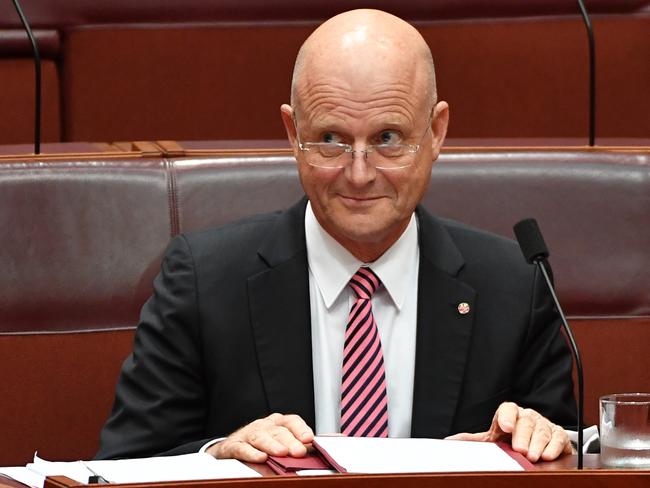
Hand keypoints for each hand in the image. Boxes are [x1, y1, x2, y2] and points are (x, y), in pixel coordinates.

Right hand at [207, 413, 313, 462]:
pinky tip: (260, 458)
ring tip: (281, 453)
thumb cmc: (261, 445)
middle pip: (279, 431)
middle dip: (290, 441)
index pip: (292, 421)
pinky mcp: (234, 446)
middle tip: (299, 451)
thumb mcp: (281, 442)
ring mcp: (249, 434)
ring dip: (272, 445)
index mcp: (278, 423)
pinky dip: (251, 453)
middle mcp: (264, 426)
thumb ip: (301, 444)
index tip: (309, 439)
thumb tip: (327, 445)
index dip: (301, 429)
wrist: (230, 448)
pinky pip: (242, 448)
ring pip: (261, 437)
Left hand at [445, 402, 572, 461]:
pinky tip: (547, 455)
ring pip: (542, 430)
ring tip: (533, 456)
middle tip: (520, 449)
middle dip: (523, 436)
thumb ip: (475, 440)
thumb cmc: (511, 441)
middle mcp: (527, 417)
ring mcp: (543, 425)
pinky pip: (558, 438)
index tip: (504, 426)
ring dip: (537, 444)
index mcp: (509, 415)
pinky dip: (553, 447)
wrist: (534, 446)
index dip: (506, 416)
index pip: (507, 409)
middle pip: (526, 421)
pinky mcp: (558, 436)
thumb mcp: (492, 440)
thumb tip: (450, 442)